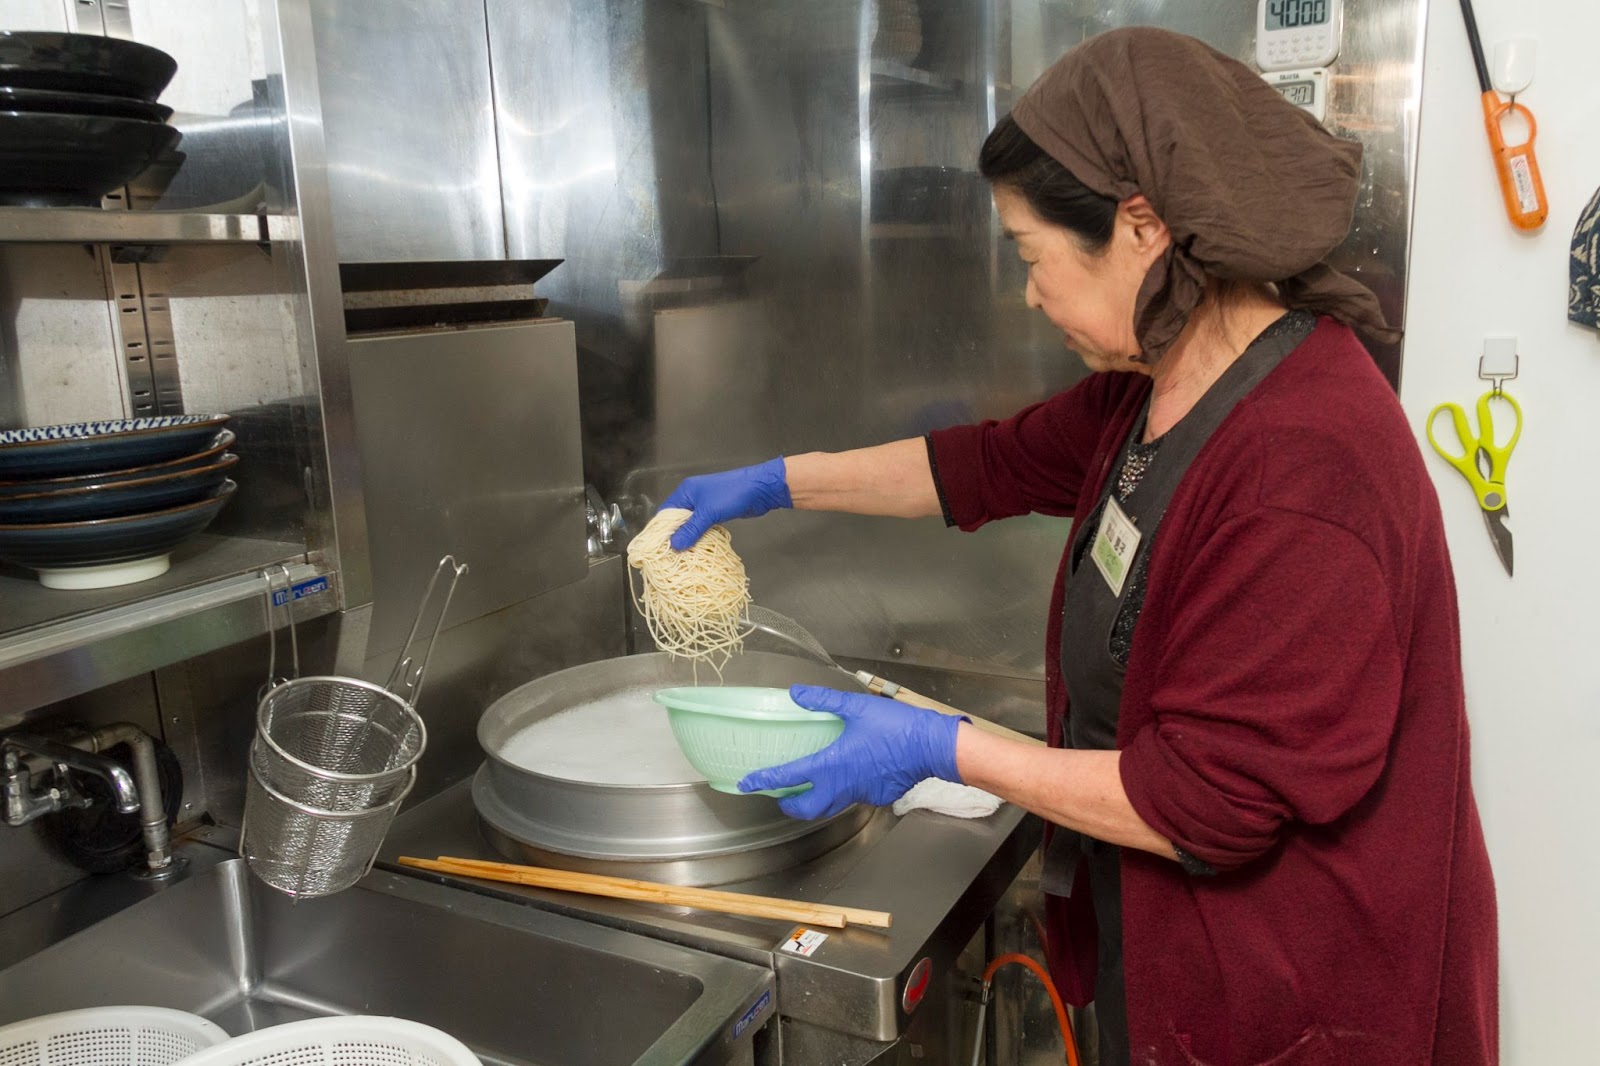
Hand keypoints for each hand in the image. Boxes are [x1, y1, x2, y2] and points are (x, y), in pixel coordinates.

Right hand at [661, 457, 790, 550]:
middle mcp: (693, 497)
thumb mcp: (708, 513)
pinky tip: (699, 548)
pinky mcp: (716, 512)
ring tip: (683, 555)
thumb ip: (691, 530)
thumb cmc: (732, 494)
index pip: (666, 512)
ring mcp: (705, 505)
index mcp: (685, 491)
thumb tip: (673, 546)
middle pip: (678, 520)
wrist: (760, 489)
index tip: (659, 548)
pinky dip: (701, 536)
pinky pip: (703, 526)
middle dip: (676, 536)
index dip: (662, 530)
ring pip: (692, 524)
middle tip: (671, 555)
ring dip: (689, 537)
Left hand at [738, 685, 964, 819]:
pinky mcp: (877, 796)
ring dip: (815, 800)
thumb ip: (823, 701)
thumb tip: (796, 693)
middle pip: (806, 808)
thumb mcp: (857, 707)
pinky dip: (843, 792)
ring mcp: (860, 794)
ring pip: (830, 805)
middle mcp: (842, 785)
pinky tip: (849, 775)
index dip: (764, 781)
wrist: (931, 746)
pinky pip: (853, 798)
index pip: (788, 777)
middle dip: (789, 805)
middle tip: (781, 795)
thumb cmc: (895, 726)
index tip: (747, 784)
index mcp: (831, 764)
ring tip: (810, 787)